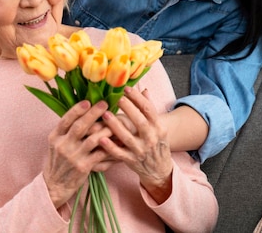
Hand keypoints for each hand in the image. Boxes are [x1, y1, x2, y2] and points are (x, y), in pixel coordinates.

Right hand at [43, 100, 112, 207]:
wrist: (55, 185)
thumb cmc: (58, 161)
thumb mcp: (56, 143)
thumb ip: (67, 130)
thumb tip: (84, 111)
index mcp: (55, 136)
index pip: (66, 120)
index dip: (77, 110)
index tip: (88, 101)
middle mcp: (63, 145)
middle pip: (80, 126)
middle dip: (93, 114)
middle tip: (105, 104)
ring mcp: (73, 157)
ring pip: (93, 140)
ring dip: (105, 129)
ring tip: (115, 122)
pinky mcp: (84, 167)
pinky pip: (100, 154)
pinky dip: (110, 147)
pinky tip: (118, 141)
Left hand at [99, 87, 173, 203]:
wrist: (160, 171)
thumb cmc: (156, 145)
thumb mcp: (158, 128)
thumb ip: (150, 110)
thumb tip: (145, 90)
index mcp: (158, 128)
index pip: (149, 110)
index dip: (137, 98)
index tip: (126, 88)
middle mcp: (151, 139)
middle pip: (139, 122)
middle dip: (128, 109)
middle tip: (116, 98)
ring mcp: (141, 151)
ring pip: (127, 138)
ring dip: (115, 126)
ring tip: (105, 114)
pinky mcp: (132, 161)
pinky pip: (119, 154)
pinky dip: (110, 147)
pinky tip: (101, 139)